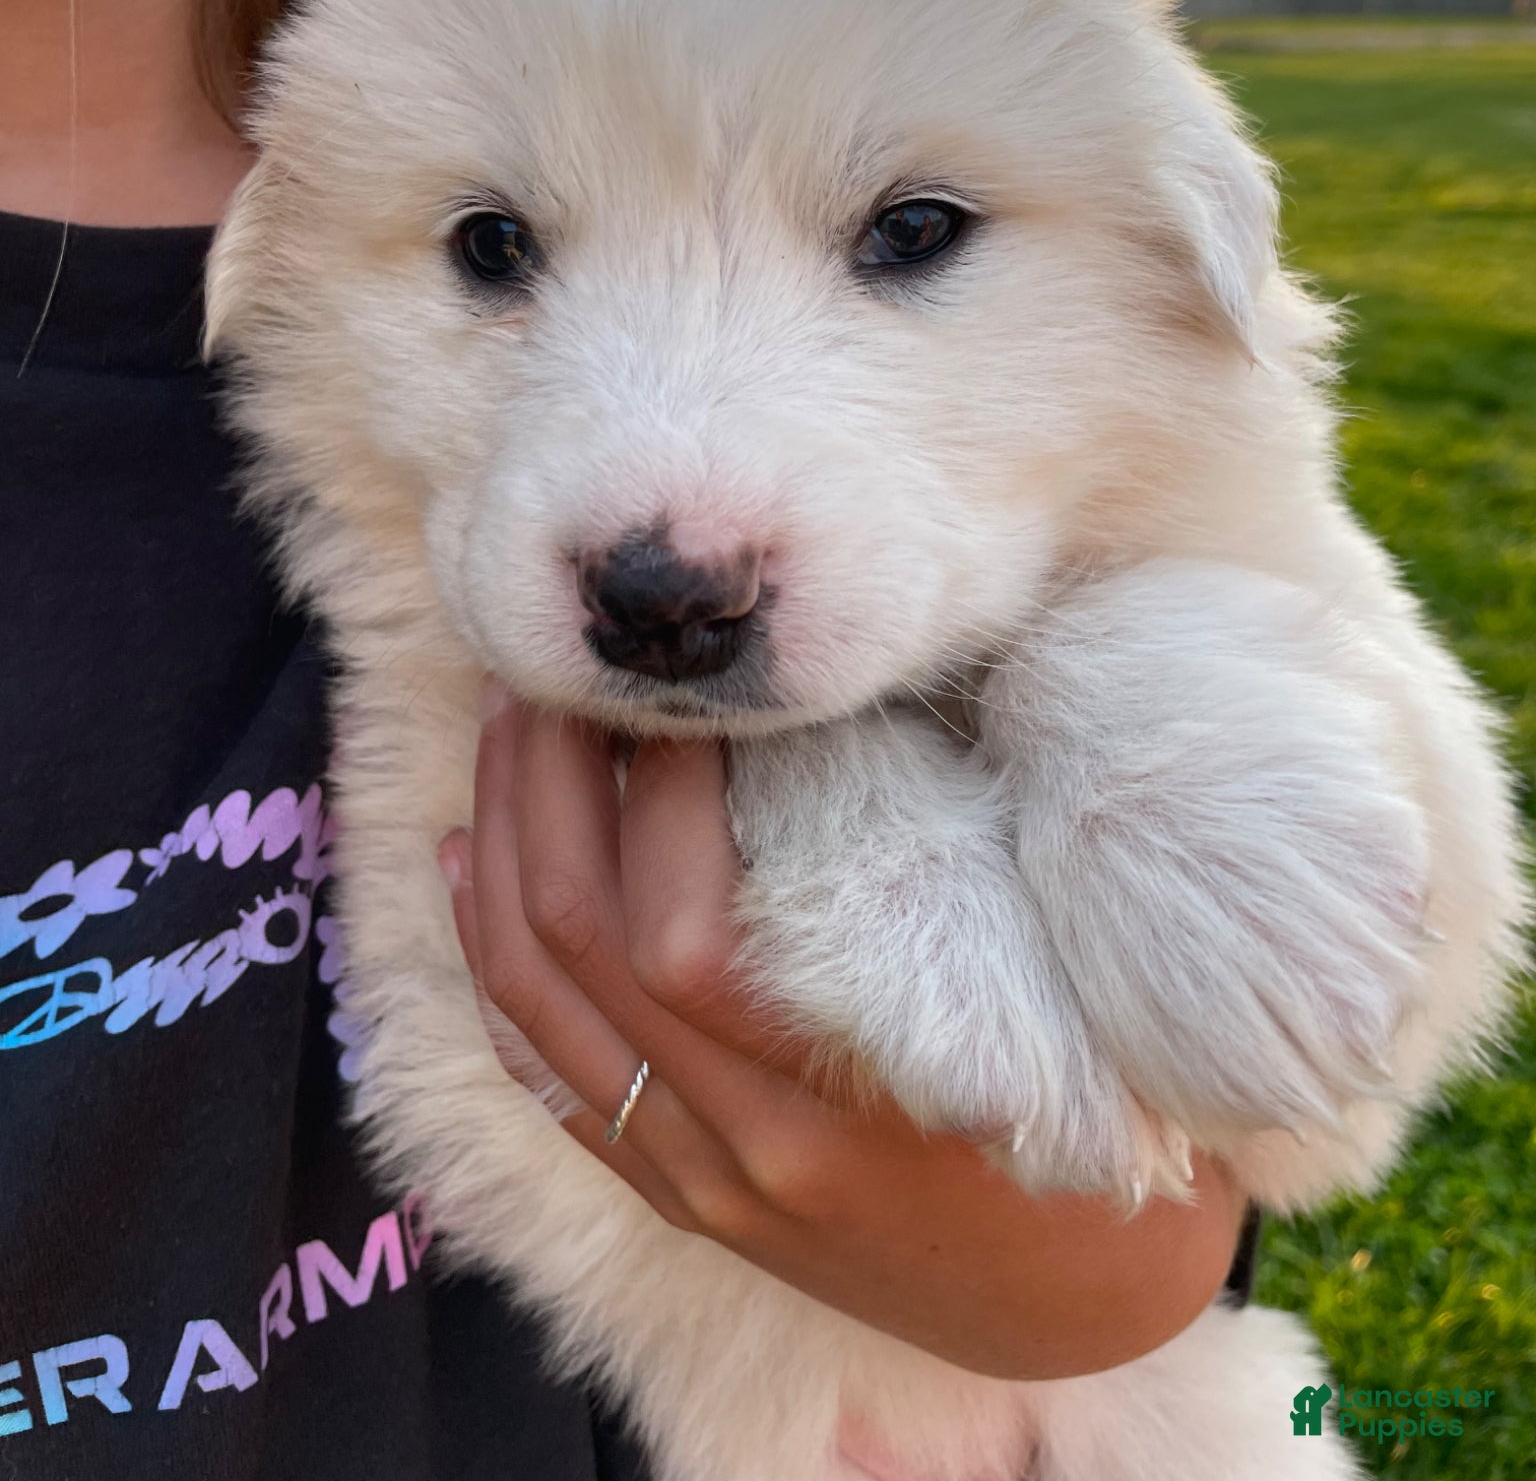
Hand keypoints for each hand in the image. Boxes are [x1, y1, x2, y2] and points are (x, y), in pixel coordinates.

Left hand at [437, 699, 1248, 1383]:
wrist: (1082, 1304)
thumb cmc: (1098, 1120)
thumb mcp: (1057, 997)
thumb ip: (953, 874)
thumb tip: (842, 700)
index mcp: (846, 1105)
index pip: (684, 936)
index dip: (662, 789)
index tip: (678, 678)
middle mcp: (747, 1152)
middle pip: (581, 947)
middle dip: (547, 786)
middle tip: (555, 666)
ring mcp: (699, 1179)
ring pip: (538, 1003)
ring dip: (504, 847)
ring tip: (510, 725)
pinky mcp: (678, 1192)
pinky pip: (545, 1075)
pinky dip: (492, 962)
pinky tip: (469, 865)